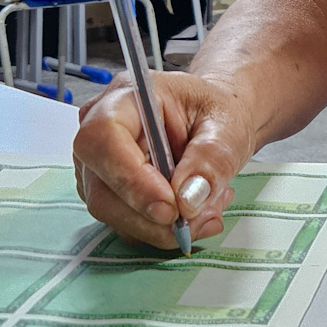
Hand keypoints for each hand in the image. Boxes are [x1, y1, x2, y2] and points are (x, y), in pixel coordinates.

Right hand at [72, 76, 251, 247]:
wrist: (212, 120)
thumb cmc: (214, 111)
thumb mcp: (227, 125)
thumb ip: (211, 157)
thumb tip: (187, 199)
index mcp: (126, 97)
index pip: (103, 138)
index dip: (132, 180)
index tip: (171, 208)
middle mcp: (100, 131)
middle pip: (102, 187)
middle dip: (154, 216)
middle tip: (204, 217)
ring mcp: (98, 165)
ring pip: (113, 213)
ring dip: (163, 226)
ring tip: (209, 207)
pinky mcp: (108, 192)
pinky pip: (126, 224)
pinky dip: (162, 229)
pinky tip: (194, 210)